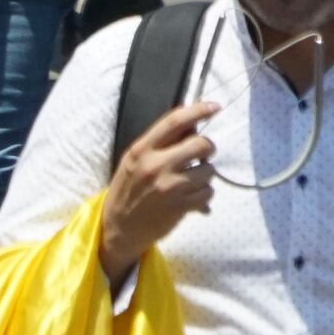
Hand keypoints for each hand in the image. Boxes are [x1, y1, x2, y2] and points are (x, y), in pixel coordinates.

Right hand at [97, 101, 219, 276]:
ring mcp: (169, 187)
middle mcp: (156, 165)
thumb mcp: (135, 160)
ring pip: (209, 170)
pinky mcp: (179, 207)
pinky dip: (205, 193)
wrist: (118, 228)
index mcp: (142, 149)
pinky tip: (193, 196)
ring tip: (192, 180)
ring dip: (206, 174)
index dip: (199, 110)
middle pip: (201, 144)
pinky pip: (208, 192)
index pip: (175, 121)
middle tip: (202, 154)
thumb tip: (194, 126)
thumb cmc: (129, 189)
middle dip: (207, 147)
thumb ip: (161, 143)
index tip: (215, 106)